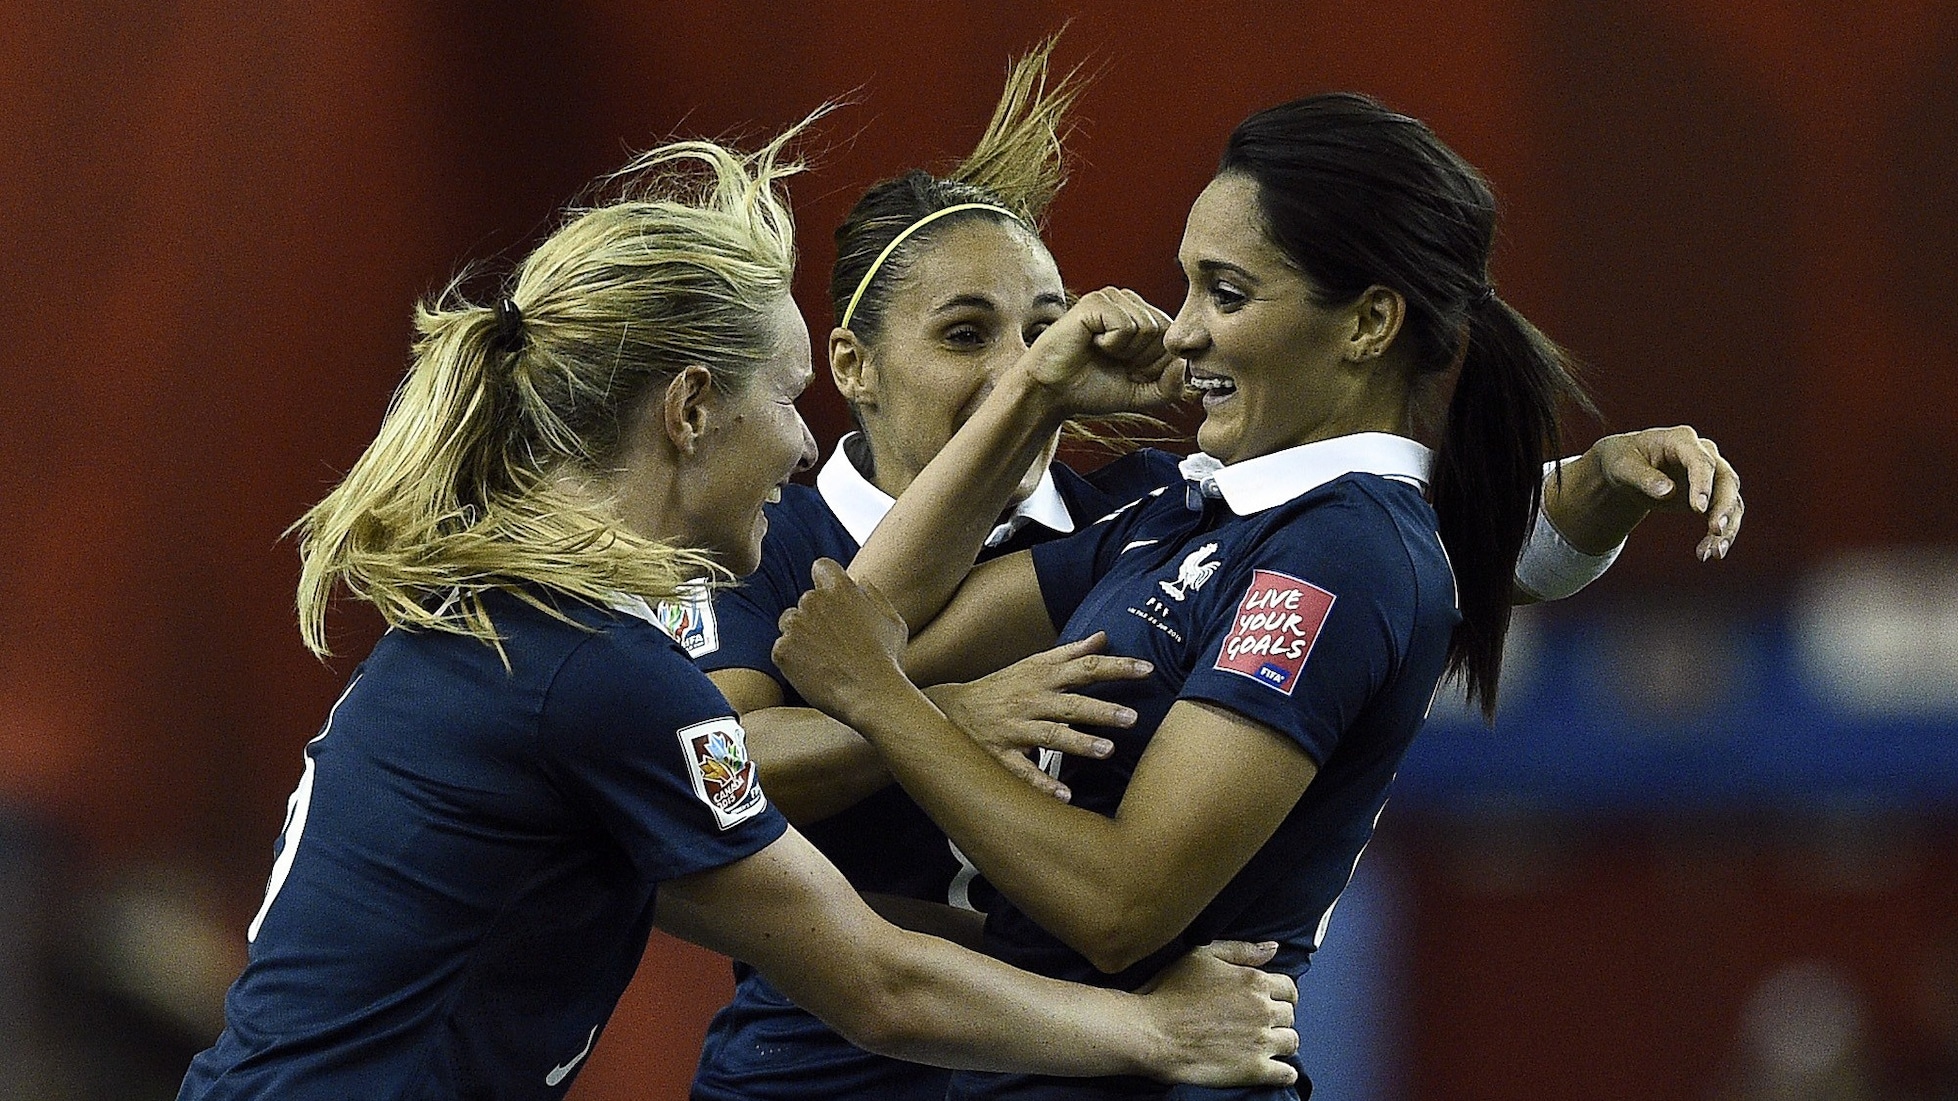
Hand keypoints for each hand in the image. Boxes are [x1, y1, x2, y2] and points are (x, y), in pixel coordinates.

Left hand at [773, 558, 910, 727]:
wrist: (872, 696)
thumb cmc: (887, 660)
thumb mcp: (893, 622)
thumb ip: (874, 595)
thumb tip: (859, 581)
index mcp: (840, 588)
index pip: (822, 567)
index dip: (827, 582)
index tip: (832, 600)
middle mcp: (813, 601)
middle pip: (807, 601)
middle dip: (817, 617)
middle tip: (836, 644)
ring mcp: (794, 625)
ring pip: (791, 623)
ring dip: (802, 636)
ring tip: (826, 659)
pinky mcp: (781, 650)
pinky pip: (782, 648)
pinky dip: (794, 659)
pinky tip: (816, 672)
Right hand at [924, 632, 1150, 801]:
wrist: (947, 709)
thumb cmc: (999, 688)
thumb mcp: (1031, 665)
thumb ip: (1068, 653)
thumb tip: (1102, 636)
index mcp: (1041, 677)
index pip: (1084, 668)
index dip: (1115, 667)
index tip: (1147, 669)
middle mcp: (1030, 701)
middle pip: (1070, 703)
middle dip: (1101, 710)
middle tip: (1132, 717)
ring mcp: (1014, 729)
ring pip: (1049, 736)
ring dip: (1078, 743)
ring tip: (1106, 750)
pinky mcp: (999, 756)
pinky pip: (1022, 772)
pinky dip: (1042, 784)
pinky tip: (1064, 795)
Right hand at [1016, 288, 1185, 416]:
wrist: (1051, 392)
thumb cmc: (1092, 389)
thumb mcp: (1141, 395)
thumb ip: (1170, 387)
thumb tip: (1182, 364)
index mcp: (1144, 319)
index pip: (1174, 341)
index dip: (1154, 367)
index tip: (1128, 371)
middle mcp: (1130, 303)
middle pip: (1165, 333)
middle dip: (1142, 360)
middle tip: (1113, 362)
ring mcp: (1113, 299)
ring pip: (1148, 328)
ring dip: (1126, 352)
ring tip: (1101, 352)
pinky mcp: (1096, 302)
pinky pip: (1126, 325)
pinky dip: (1112, 344)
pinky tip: (1092, 343)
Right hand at [1135, 940, 1299, 1086]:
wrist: (1152, 1032)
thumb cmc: (1169, 992)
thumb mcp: (1201, 956)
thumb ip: (1241, 950)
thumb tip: (1274, 948)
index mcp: (1254, 981)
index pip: (1288, 987)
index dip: (1280, 994)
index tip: (1269, 1001)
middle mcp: (1263, 1010)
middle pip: (1289, 1014)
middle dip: (1278, 1018)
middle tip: (1260, 1022)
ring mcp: (1261, 1041)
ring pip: (1292, 1041)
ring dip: (1281, 1042)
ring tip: (1265, 1044)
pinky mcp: (1254, 1069)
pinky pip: (1286, 1073)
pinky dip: (1285, 1072)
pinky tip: (1274, 1069)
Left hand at [1552, 425, 1742, 559]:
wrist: (1628, 468)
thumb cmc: (1623, 461)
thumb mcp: (1623, 467)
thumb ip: (1643, 478)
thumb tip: (1667, 491)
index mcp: (1681, 440)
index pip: (1700, 461)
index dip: (1702, 484)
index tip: (1698, 510)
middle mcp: (1704, 454)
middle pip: (1726, 480)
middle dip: (1724, 507)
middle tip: (1717, 531)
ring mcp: (1712, 474)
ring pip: (1731, 500)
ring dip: (1727, 527)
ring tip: (1714, 553)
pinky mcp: (1712, 495)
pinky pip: (1723, 515)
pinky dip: (1717, 536)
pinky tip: (1705, 553)